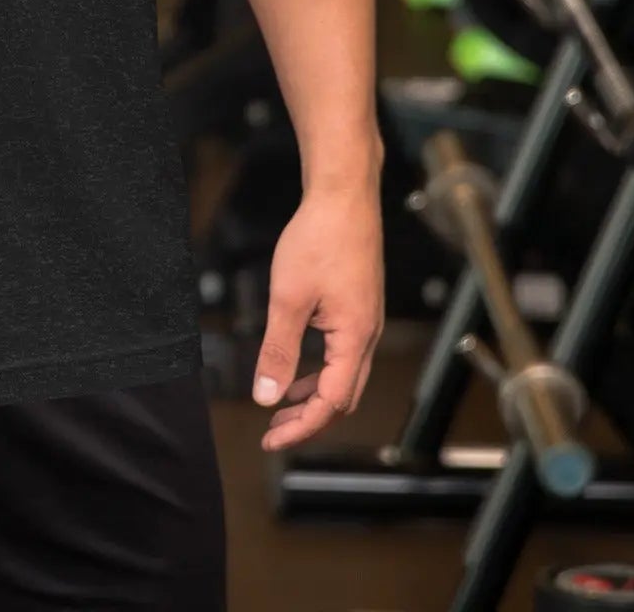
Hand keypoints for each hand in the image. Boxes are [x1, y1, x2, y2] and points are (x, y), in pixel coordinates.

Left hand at [253, 178, 383, 451]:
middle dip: (308, 418)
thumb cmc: (320, 238)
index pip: (331, 403)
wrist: (343, 195)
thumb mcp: (289, 298)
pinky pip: (342, 353)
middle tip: (273, 430)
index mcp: (354, 338)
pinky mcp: (358, 306)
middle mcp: (367, 335)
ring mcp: (365, 320)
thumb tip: (266, 396)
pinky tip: (297, 364)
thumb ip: (278, 350)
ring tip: (281, 404)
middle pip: (342, 397)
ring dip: (313, 395)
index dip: (301, 426)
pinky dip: (319, 369)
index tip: (271, 439)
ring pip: (343, 376)